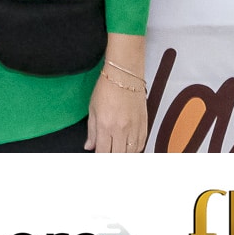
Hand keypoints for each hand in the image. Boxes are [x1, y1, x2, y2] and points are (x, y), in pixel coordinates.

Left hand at [86, 34, 148, 152]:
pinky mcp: (144, 124)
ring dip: (123, 155)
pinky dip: (135, 150)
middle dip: (111, 159)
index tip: (98, 159)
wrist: (125, 74)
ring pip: (130, 153)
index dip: (99, 160)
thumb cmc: (107, 87)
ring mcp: (134, 127)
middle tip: (108, 156)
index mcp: (105, 126)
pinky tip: (129, 149)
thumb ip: (91, 131)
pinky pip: (141, 145)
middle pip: (117, 156)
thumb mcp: (92, 109)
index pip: (102, 153)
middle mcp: (121, 129)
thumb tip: (89, 146)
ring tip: (117, 153)